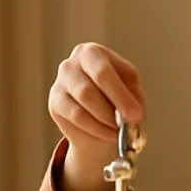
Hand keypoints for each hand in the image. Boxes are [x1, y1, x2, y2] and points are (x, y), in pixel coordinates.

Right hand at [48, 42, 146, 190]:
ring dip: (104, 123)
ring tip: (116, 133)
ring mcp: (61, 83)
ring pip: (81, 104)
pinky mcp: (54, 103)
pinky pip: (73, 119)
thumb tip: (131, 120)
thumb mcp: (132, 101)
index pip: (105, 69)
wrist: (100, 127)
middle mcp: (74, 63)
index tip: (136, 117)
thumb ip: (132, 104)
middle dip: (114, 109)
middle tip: (129, 128)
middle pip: (90, 84)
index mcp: (96, 54)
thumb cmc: (121, 107)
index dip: (121, 94)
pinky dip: (92, 130)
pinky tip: (104, 136)